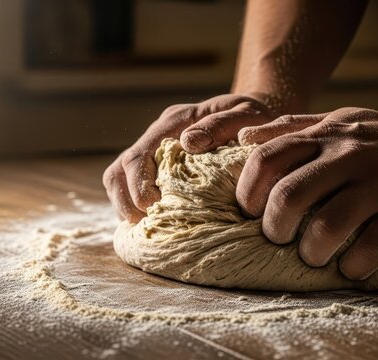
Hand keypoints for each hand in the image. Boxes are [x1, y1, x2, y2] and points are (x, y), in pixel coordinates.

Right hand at [103, 93, 274, 222]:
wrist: (258, 113)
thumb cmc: (255, 117)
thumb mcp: (245, 114)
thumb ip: (220, 125)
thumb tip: (188, 142)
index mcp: (175, 121)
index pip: (138, 155)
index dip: (138, 186)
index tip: (153, 207)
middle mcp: (159, 134)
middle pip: (120, 170)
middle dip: (128, 201)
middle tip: (148, 223)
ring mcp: (156, 150)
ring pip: (119, 179)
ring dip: (126, 206)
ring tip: (146, 227)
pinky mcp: (160, 166)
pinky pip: (133, 187)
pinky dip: (136, 206)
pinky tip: (153, 223)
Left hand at [236, 106, 377, 279]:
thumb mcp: (338, 121)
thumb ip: (292, 128)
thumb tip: (244, 139)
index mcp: (325, 136)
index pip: (267, 159)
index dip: (248, 192)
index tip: (251, 212)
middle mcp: (349, 156)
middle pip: (289, 195)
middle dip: (274, 228)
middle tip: (279, 239)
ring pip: (327, 225)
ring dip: (311, 251)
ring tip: (313, 256)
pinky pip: (372, 247)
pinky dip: (353, 266)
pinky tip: (350, 266)